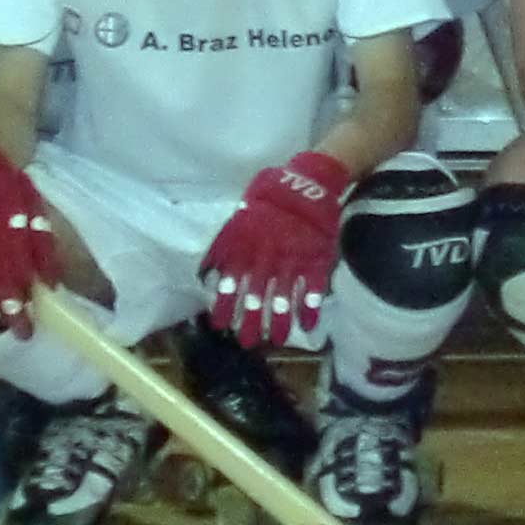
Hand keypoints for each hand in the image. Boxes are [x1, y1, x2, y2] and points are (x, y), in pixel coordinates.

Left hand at [200, 151, 352, 347]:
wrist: (309, 181)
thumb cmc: (271, 194)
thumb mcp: (240, 213)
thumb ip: (225, 242)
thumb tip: (207, 271)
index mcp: (248, 243)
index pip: (232, 279)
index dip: (226, 303)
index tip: (219, 325)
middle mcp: (269, 254)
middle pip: (258, 293)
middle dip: (252, 319)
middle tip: (247, 342)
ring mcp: (294, 257)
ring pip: (285, 294)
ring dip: (281, 319)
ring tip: (278, 340)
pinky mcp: (317, 256)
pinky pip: (314, 286)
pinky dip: (311, 306)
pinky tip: (309, 325)